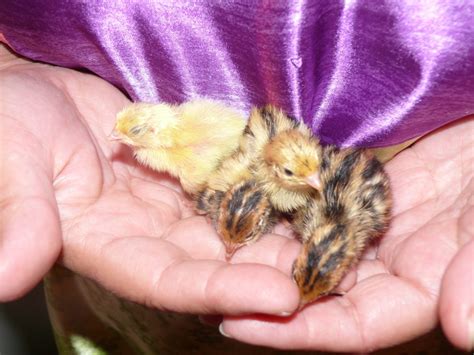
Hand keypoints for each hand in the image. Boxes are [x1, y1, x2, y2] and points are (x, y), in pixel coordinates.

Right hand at [0, 45, 301, 315]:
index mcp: (107, 245)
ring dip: (277, 233)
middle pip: (216, 261)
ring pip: (230, 225)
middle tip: (330, 272)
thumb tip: (5, 275)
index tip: (281, 298)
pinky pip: (227, 183)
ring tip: (332, 235)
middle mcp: (146, 233)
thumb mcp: (11, 161)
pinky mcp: (184, 170)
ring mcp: (168, 202)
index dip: (223, 291)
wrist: (31, 90)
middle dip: (271, 269)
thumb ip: (19, 214)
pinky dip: (261, 188)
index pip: (170, 281)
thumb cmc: (8, 122)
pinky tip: (297, 187)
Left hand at [221, 115, 473, 350]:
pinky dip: (275, 205)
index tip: (238, 327)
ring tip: (205, 253)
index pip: (354, 326)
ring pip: (303, 244)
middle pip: (315, 288)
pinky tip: (237, 202)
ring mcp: (362, 220)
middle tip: (202, 294)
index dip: (301, 333)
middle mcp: (382, 260)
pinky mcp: (349, 184)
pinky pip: (305, 201)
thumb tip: (465, 332)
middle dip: (261, 293)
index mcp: (418, 283)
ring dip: (259, 251)